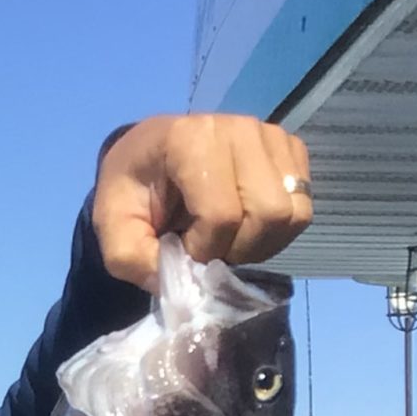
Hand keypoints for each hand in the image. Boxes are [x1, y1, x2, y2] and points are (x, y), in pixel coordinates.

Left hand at [93, 114, 311, 287]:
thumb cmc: (132, 191)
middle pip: (267, 214)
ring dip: (261, 243)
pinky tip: (248, 225)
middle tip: (209, 246)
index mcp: (191, 139)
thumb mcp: (113, 230)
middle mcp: (239, 128)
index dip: (203, 249)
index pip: (222, 214)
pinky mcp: (291, 150)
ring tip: (229, 238)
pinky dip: (278, 231)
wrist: (149, 157)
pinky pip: (304, 208)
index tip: (181, 246)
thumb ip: (136, 261)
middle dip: (237, 248)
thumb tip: (184, 287)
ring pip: (293, 213)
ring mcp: (270, 136)